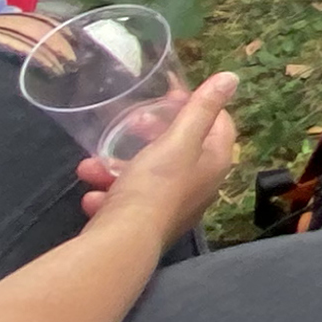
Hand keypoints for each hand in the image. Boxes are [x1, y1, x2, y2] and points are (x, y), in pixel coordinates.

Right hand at [76, 73, 241, 252]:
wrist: (124, 242)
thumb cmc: (155, 185)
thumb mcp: (178, 140)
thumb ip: (201, 108)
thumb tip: (230, 78)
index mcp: (214, 164)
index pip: (219, 124)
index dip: (199, 104)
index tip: (170, 94)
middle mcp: (200, 187)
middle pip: (180, 149)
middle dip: (151, 134)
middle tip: (131, 123)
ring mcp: (173, 208)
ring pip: (146, 177)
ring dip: (117, 168)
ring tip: (90, 165)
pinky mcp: (147, 225)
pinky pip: (128, 202)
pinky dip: (109, 196)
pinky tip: (92, 196)